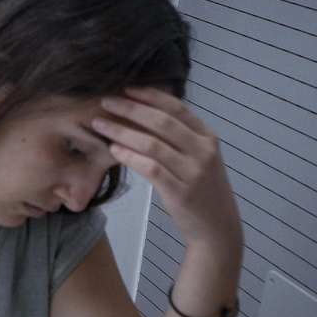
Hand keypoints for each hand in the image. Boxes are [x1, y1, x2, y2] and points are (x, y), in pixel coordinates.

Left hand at [95, 87, 241, 252]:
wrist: (216, 229)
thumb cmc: (202, 190)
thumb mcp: (199, 158)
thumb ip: (180, 138)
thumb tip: (144, 114)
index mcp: (208, 137)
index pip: (177, 108)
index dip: (150, 95)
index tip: (127, 88)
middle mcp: (203, 151)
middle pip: (162, 121)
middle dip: (130, 109)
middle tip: (105, 101)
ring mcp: (193, 172)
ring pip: (152, 144)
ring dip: (122, 132)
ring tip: (100, 125)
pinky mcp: (181, 192)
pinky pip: (149, 168)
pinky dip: (129, 156)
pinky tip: (113, 150)